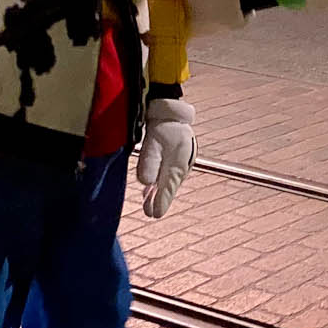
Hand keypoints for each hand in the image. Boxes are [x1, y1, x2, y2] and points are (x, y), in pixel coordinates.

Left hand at [136, 97, 194, 217]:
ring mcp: (181, 163)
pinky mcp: (177, 158)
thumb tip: (146, 183)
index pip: (168, 190)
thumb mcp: (152, 144)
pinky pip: (169, 175)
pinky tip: (153, 187)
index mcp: (177, 166)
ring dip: (160, 192)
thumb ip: (149, 163)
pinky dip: (162, 183)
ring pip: (169, 182)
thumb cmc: (163, 127)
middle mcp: (181, 167)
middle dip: (160, 200)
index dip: (161, 203)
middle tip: (150, 213)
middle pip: (169, 188)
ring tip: (150, 203)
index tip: (154, 215)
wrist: (172, 113)